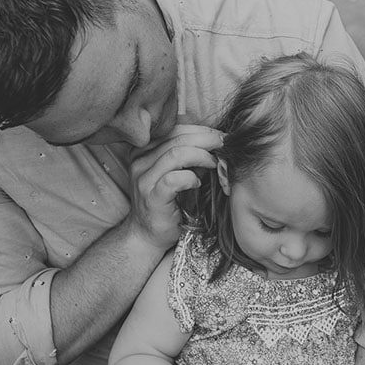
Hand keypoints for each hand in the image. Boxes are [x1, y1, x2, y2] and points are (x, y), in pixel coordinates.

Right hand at [125, 124, 221, 248]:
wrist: (148, 234)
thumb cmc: (167, 202)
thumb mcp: (177, 172)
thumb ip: (189, 156)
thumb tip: (216, 142)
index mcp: (144, 150)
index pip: (174, 129)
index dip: (200, 129)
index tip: (219, 135)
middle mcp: (140, 161)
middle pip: (177, 138)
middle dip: (206, 139)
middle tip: (224, 145)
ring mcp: (144, 179)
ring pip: (175, 155)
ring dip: (201, 156)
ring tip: (214, 163)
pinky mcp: (152, 197)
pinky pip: (174, 179)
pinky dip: (191, 178)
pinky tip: (198, 183)